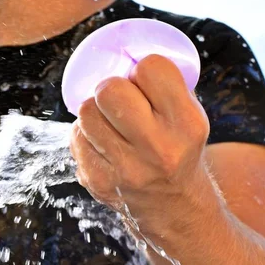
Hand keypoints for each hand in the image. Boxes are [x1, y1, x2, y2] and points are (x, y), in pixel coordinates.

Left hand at [70, 55, 209, 223]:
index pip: (151, 68)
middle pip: (110, 89)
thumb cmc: (177, 150)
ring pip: (86, 111)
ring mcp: (125, 168)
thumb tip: (123, 54)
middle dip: (110, 88)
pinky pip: (76, 137)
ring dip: (94, 110)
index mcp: (186, 124)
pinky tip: (103, 142)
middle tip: (119, 99)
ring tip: (110, 121)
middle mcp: (157, 148)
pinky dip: (86, 133)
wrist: (173, 210)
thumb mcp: (188, 119)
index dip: (144, 69)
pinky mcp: (98, 180)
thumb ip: (163, 87)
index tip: (144, 82)